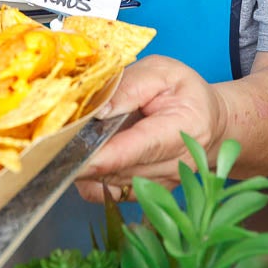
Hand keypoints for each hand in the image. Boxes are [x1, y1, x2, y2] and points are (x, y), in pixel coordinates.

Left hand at [74, 54, 226, 202]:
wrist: (210, 121)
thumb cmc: (185, 92)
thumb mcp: (162, 72)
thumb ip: (130, 86)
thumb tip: (98, 110)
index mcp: (183, 127)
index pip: (139, 147)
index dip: (104, 156)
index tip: (72, 157)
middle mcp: (176, 163)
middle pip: (120, 169)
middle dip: (85, 158)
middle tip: (57, 140)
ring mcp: (164, 184)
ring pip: (110, 184)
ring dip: (87, 167)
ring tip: (76, 141)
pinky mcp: (150, 194)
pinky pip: (110, 195)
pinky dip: (92, 180)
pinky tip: (89, 157)